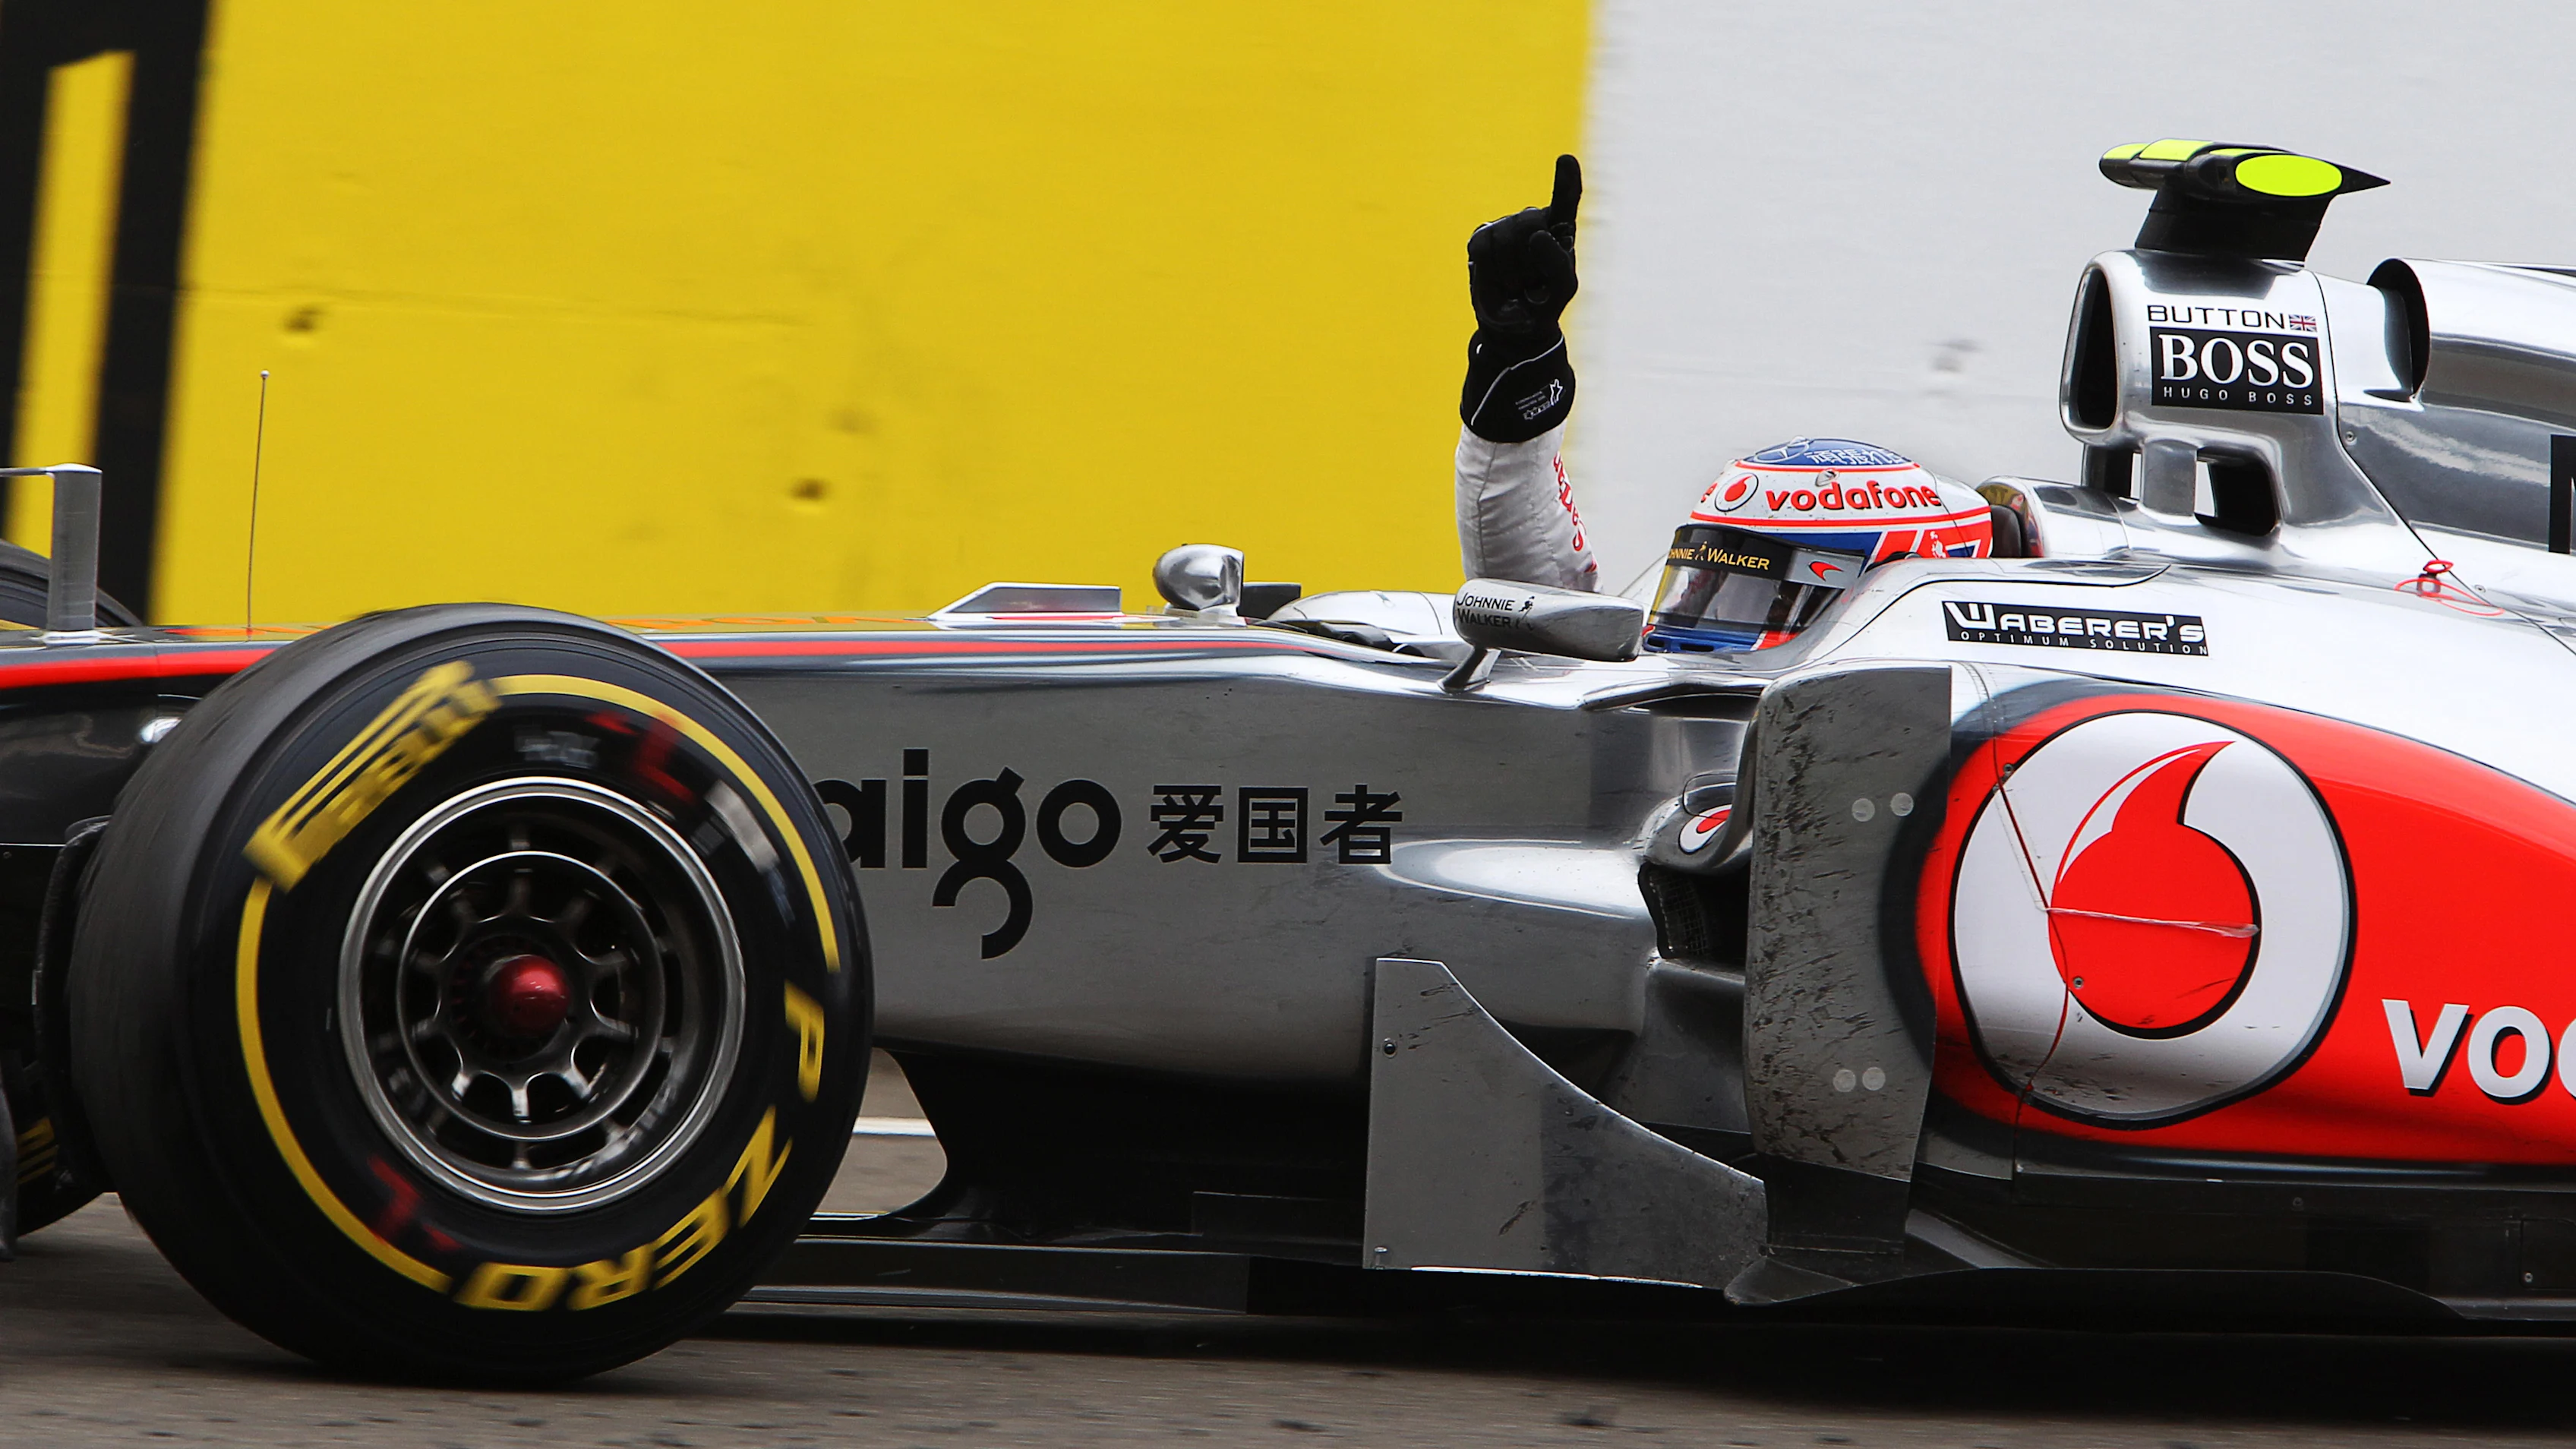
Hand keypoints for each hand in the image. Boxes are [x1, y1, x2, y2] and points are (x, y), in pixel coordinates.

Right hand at [1467, 154, 1580, 342]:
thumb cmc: (1544, 304)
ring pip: (1504, 237)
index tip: (1565, 160)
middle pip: (1530, 223)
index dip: (1565, 180)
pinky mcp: (1481, 236)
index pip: (1566, 200)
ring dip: (1508, 271)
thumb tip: (1536, 235)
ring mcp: (1506, 226)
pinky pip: (1482, 246)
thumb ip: (1558, 263)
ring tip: (1514, 283)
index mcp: (1562, 229)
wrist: (1513, 325)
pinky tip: (1496, 278)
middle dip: (1528, 261)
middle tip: (1530, 284)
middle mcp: (1534, 221)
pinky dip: (1488, 270)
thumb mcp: (1563, 291)